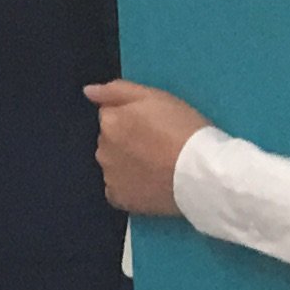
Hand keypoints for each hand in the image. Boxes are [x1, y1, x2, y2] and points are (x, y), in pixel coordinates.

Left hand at [86, 80, 206, 216]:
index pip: (110, 116)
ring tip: (156, 166)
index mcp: (109, 123)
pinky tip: (149, 184)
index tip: (152, 125)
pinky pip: (117, 189)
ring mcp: (109, 177)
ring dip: (126, 163)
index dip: (131, 119)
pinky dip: (129, 187)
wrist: (201, 172)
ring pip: (113, 165)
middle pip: (110, 141)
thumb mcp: (155, 96)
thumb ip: (117, 91)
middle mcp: (101, 150)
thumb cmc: (183, 129)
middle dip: (126, 141)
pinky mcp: (119, 199)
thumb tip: (88, 91)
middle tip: (157, 145)